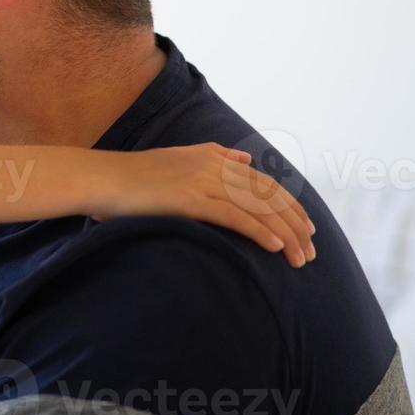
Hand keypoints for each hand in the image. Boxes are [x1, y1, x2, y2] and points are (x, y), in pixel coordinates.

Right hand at [82, 143, 315, 266]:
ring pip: (256, 208)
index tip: (307, 228)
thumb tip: (245, 159)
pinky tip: (274, 248)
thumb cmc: (135, 176)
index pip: (264, 182)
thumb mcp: (179, 158)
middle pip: (268, 195)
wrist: (102, 178)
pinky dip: (257, 231)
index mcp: (213, 156)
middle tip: (311, 251)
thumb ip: (214, 155)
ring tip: (300, 259)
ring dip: (284, 234)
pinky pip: (232, 216)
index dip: (290, 205)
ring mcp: (201, 180)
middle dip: (295, 224)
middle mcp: (213, 165)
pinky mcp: (188, 199)